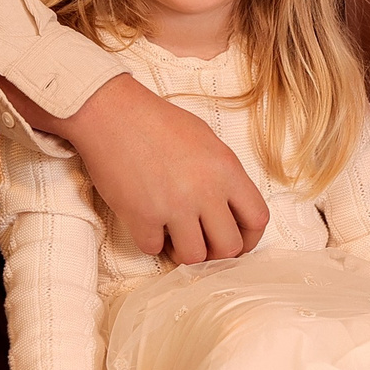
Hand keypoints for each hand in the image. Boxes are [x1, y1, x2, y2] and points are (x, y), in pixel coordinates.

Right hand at [47, 72, 267, 263]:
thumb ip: (223, 176)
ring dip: (184, 251)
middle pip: (229, 248)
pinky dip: (151, 241)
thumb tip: (228, 211)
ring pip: (194, 257)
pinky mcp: (141, 217)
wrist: (112, 112)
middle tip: (203, 242)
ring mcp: (174, 207)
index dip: (250, 237)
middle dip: (217, 253)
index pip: (257, 219)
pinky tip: (147, 223)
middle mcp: (205, 191)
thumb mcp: (207, 140)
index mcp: (227, 170)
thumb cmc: (158, 122)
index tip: (237, 240)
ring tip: (174, 234)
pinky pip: (154, 249)